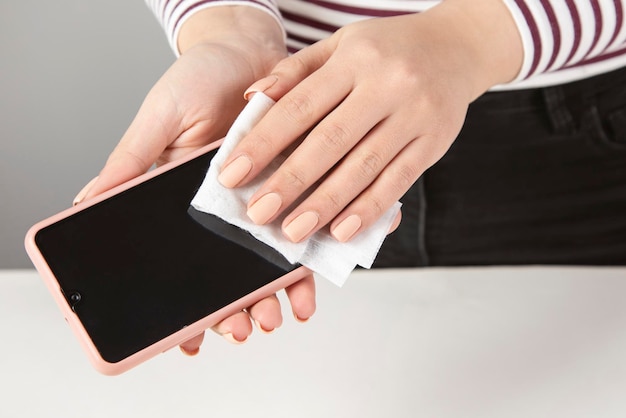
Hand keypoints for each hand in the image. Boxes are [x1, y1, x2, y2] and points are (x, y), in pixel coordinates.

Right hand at [73, 8, 316, 352]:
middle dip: (237, 309)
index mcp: (187, 202)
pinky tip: (313, 279)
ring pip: (269, 261)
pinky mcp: (297, 187)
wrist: (246, 51)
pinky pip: (306, 228)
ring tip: (279, 315)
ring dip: (274, 294)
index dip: (186, 304)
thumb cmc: (197, 79)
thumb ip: (131, 160)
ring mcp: (263, 202)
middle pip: (230, 273)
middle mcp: (227, 210)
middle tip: (245, 329)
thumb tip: (91, 199)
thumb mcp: (159, 118)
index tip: (190, 337)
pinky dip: (311, 258)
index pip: (183, 263)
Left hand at [216, 0, 522, 242]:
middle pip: (329, 141)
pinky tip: (343, 230)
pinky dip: (369, 209)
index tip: (232, 174)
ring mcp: (413, 116)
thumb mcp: (340, 44)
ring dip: (326, 204)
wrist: (458, 47)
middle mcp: (385, 85)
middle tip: (258, 214)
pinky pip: (398, 181)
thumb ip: (296, 70)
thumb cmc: (389, 48)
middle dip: (289, 182)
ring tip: (294, 231)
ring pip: (363, 167)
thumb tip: (253, 98)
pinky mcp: (433, 143)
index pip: (299, 106)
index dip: (263, 142)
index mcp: (353, 59)